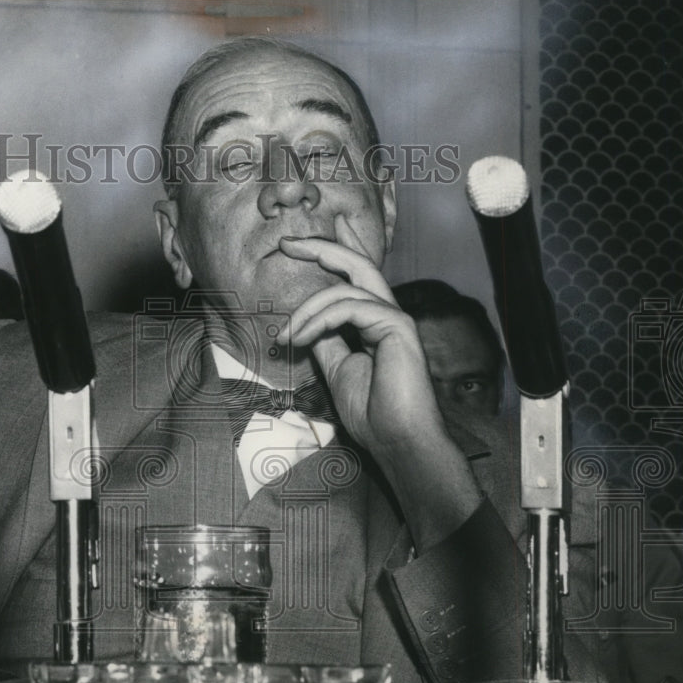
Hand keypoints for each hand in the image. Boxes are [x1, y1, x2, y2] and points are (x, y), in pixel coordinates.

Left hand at [275, 214, 481, 548]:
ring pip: (345, 289)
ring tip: (285, 338)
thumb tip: (305, 321)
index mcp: (375, 321)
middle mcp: (388, 314)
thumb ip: (326, 340)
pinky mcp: (397, 326)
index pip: (353, 277)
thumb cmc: (372, 412)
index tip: (297, 244)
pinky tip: (300, 340)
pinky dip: (319, 320)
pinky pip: (349, 308)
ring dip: (306, 311)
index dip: (331, 253)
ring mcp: (395, 318)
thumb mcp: (337, 368)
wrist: (397, 440)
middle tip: (287, 241)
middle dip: (321, 247)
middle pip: (357, 264)